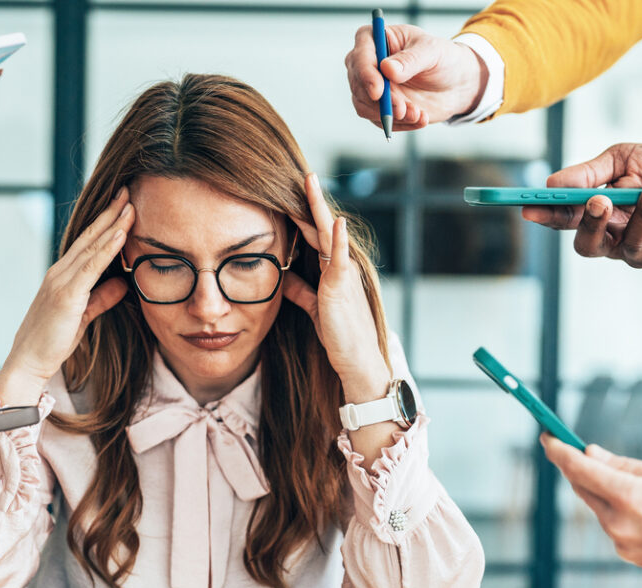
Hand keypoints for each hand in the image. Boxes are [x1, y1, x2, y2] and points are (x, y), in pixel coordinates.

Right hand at [0, 188, 134, 405]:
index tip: (122, 204)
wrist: (29, 361)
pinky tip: (121, 234)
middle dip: (110, 212)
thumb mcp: (84, 315)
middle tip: (127, 190)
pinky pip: (91, 266)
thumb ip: (102, 297)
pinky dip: (107, 248)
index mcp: (63, 275)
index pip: (88, 242)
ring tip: (129, 204)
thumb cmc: (53, 341)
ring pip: (92, 245)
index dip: (106, 222)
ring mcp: (61, 280)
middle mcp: (60, 272)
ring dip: (112, 224)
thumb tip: (122, 282)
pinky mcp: (66, 294)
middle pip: (90, 236)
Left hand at [283, 173, 387, 402]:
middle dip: (313, 201)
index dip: (303, 215)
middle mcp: (341, 267)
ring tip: (312, 183)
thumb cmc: (340, 335)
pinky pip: (340, 260)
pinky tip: (335, 221)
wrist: (357, 360)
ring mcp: (344, 276)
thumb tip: (285, 276)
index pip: (315, 236)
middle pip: (322, 228)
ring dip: (320, 209)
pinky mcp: (342, 289)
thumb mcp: (315, 306)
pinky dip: (338, 240)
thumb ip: (302, 289)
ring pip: (329, 236)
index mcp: (333, 270)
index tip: (292, 193)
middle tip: (305, 174)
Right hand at [345, 23, 486, 130]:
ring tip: (417, 114)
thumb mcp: (432, 52)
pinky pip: (378, 121)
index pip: (359, 56)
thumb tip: (387, 69)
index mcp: (375, 39)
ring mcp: (370, 87)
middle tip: (403, 109)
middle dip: (381, 101)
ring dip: (390, 115)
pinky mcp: (377, 108)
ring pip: (364, 106)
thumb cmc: (443, 59)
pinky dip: (400, 124)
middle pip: (358, 85)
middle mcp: (367, 63)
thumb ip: (411, 60)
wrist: (455, 84)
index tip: (378, 92)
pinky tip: (420, 118)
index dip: (365, 74)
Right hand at [522, 143, 641, 269]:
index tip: (530, 207)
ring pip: (632, 242)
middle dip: (592, 224)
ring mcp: (641, 253)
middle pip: (589, 245)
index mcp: (597, 218)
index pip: (564, 221)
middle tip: (600, 200)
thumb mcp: (624, 159)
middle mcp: (613, 241)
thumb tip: (552, 183)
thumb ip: (590, 173)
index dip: (546, 217)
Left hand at [541, 435, 641, 587]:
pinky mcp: (629, 556)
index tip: (547, 437)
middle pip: (583, 488)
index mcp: (628, 497)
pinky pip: (612, 525)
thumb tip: (591, 454)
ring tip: (634, 483)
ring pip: (598, 508)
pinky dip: (617, 511)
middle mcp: (618, 523)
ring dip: (602, 491)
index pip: (579, 469)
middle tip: (577, 449)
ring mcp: (622, 543)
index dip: (558, 450)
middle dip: (578, 468)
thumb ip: (624, 465)